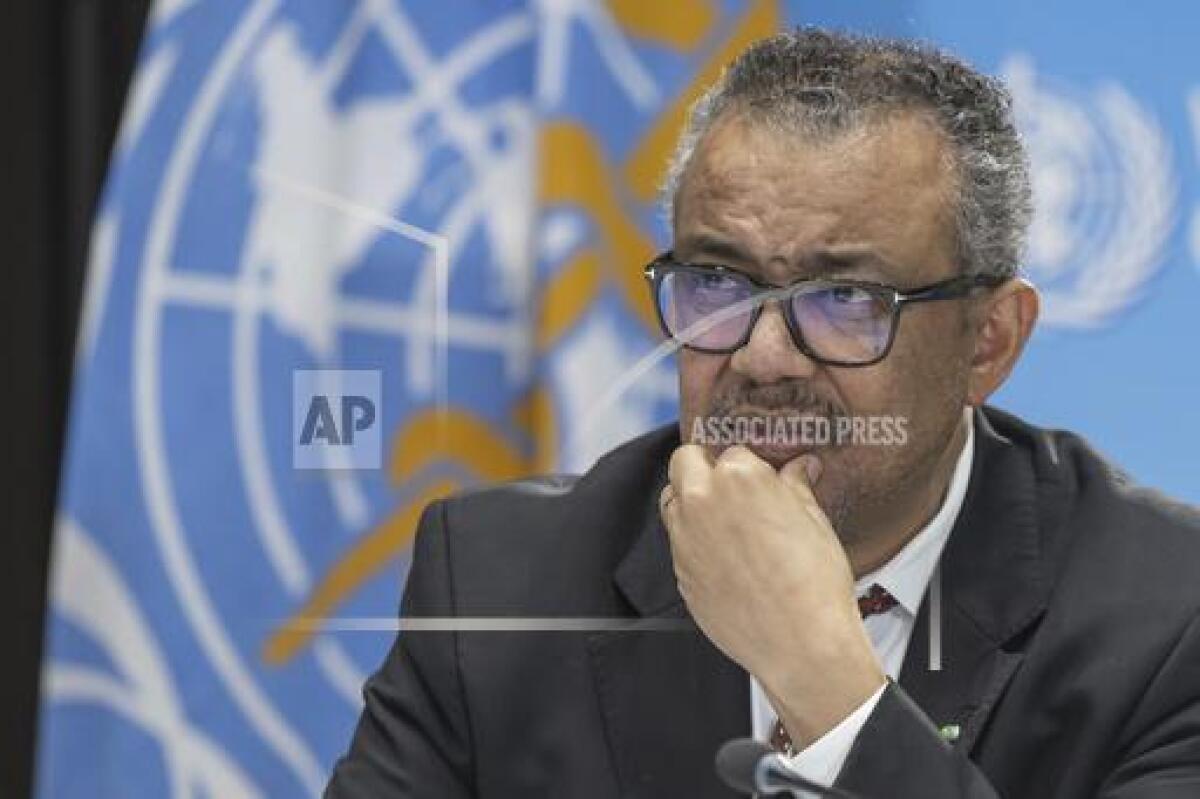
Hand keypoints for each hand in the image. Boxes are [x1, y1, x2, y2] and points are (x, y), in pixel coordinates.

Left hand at [660, 444, 885, 746]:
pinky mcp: (679, 571)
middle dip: (704, 467)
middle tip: (732, 487)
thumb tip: (800, 467)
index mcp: (738, 477)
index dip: (750, 465)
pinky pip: (679, 542)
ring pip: (673, 500)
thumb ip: (797, 487)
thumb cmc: (815, 582)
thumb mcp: (815, 522)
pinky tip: (725, 557)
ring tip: (725, 520)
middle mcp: (701, 500)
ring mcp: (684, 537)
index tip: (762, 478)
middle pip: (685, 462)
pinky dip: (694, 540)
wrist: (801, 644)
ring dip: (691, 501)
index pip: (733, 451)